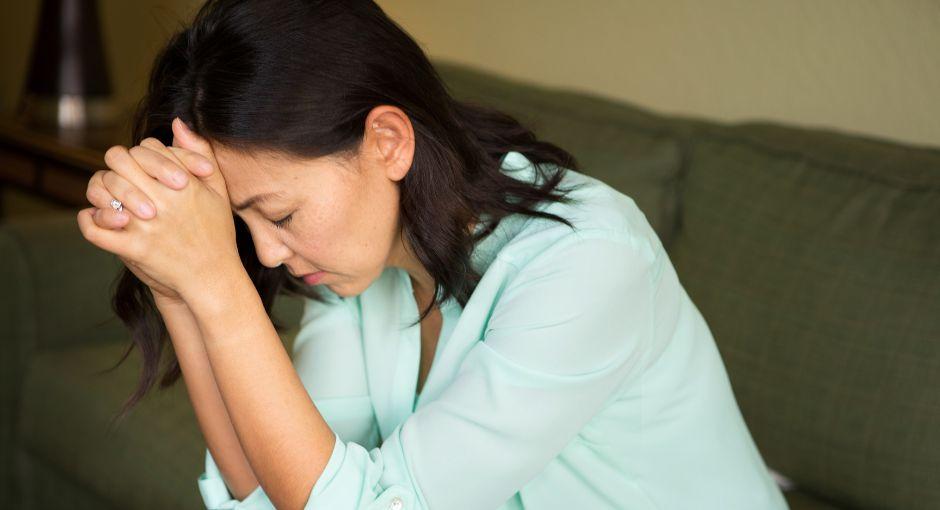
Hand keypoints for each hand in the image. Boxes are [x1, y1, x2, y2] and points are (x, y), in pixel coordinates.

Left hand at [77, 117, 239, 303]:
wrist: (213, 277)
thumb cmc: (217, 232)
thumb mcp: (218, 190)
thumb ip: (200, 153)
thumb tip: (177, 123)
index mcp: (182, 184)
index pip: (146, 149)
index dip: (142, 153)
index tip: (146, 165)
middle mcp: (162, 201)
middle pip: (119, 162)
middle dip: (117, 164)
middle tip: (122, 174)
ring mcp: (145, 226)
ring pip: (104, 191)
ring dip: (102, 189)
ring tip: (110, 196)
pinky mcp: (133, 249)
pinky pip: (96, 230)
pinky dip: (89, 220)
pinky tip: (94, 216)